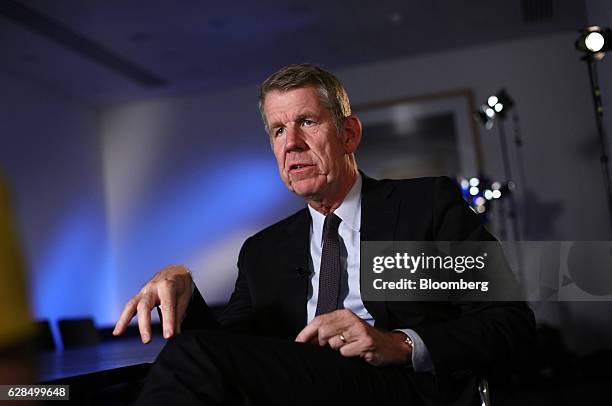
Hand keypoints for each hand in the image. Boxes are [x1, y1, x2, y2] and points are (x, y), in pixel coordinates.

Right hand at [113, 265, 192, 342]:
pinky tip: (117, 332)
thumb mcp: (184, 297)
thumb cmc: (180, 285)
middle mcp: (153, 287)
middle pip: (145, 305)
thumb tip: (174, 333)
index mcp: (167, 285)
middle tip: (147, 341)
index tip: (169, 336)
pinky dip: (123, 319)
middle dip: (144, 324)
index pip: (167, 306)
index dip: (168, 321)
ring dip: (124, 320)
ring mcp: (144, 291)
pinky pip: (129, 307)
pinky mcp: (139, 296)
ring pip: (132, 304)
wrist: (174, 271)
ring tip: (118, 333)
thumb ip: (178, 315)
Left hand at [295, 309, 411, 365]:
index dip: (306, 333)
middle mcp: (350, 319)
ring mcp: (358, 330)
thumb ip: (326, 331)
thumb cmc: (363, 339)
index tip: (298, 342)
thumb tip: (304, 339)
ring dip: (337, 350)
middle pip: (323, 332)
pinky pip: (345, 353)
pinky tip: (355, 352)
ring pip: (333, 343)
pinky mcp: (365, 342)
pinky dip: (347, 355)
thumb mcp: (345, 330)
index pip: (318, 321)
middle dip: (322, 344)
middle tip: (330, 347)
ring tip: (348, 348)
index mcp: (343, 314)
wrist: (389, 346)